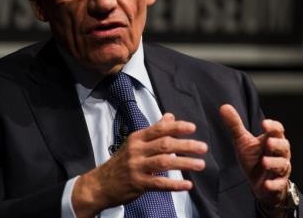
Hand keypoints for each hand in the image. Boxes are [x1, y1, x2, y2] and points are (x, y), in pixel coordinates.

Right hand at [72, 113, 207, 217]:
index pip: (159, 129)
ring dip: (185, 163)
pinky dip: (174, 184)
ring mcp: (137, 167)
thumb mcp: (135, 142)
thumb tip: (170, 117)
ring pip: (164, 162)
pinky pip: (159, 184)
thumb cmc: (121, 161)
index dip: (177, 128)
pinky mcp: (138, 184)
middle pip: (165, 145)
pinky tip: (187, 184)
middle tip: (203, 147)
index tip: (192, 128)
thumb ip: (154, 131)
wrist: (100, 184)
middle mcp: (137, 150)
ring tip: (200, 164)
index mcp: (137, 138)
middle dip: (186, 145)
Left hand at [219, 104, 291, 208]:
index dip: (273, 126)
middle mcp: (279, 153)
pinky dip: (274, 184)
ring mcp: (280, 169)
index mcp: (272, 140)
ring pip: (282, 164)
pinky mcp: (278, 183)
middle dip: (277, 144)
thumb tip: (224, 106)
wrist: (259, 183)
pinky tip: (266, 184)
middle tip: (268, 142)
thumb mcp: (242, 142)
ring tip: (264, 162)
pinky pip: (279, 184)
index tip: (264, 123)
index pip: (277, 130)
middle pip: (284, 146)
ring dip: (274, 163)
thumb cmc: (254, 159)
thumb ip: (235, 125)